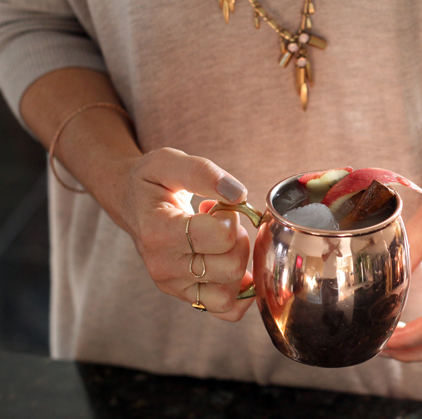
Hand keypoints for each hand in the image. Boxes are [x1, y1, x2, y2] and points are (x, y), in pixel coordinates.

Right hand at [114, 147, 253, 320]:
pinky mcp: (185, 296)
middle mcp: (163, 266)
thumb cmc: (150, 183)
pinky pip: (228, 310)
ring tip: (221, 242)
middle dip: (238, 237)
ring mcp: (174, 286)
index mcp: (159, 232)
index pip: (220, 236)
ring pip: (232, 292)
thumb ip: (203, 173)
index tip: (219, 205)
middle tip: (221, 221)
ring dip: (238, 262)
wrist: (130, 203)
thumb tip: (239, 195)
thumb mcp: (169, 162)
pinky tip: (232, 263)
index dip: (232, 215)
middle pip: (231, 265)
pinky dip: (241, 291)